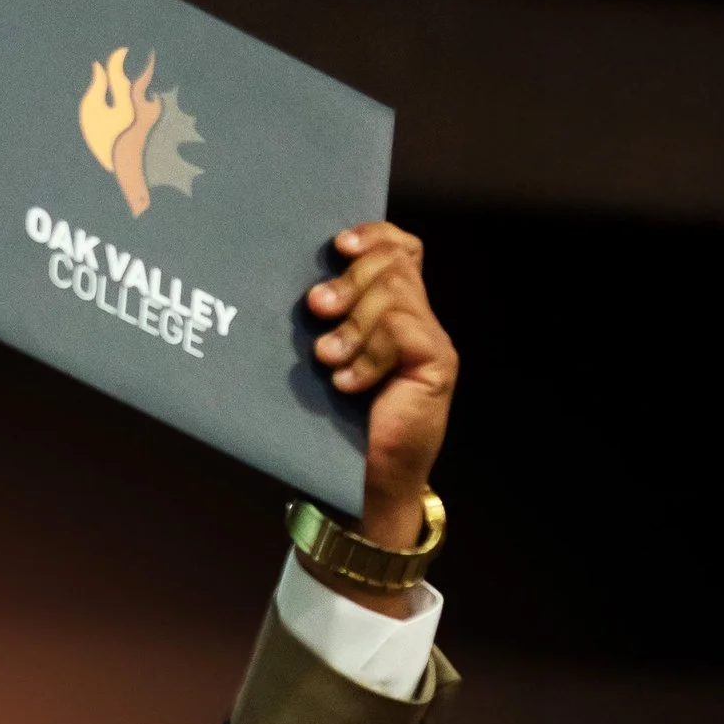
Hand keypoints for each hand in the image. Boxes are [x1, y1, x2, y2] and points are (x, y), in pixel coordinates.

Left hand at [303, 222, 457, 550]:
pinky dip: (368, 354)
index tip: (337, 245)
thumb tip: (286, 287)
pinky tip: (347, 384)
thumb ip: (323, 326)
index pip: (401, 250)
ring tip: (327, 358)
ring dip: (353, 323)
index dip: (374, 236)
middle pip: (394, 264)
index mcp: (392, 313)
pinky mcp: (437, 366)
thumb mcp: (323, 365)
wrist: (362, 486)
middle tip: (317, 308)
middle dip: (351, 279)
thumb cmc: (333, 428)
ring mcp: (431, 342)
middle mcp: (416, 321)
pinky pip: (401, 332)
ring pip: (395, 295)